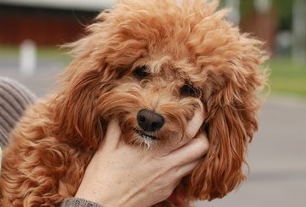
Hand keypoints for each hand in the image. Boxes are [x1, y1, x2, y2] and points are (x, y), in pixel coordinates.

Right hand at [75, 110, 208, 206]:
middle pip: (200, 148)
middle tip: (198, 125)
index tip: (195, 108)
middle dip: (204, 133)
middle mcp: (165, 165)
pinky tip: (174, 157)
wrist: (101, 206)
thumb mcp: (108, 146)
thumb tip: (122, 108)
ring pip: (197, 162)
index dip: (196, 118)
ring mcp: (168, 180)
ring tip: (189, 141)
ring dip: (197, 150)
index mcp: (153, 151)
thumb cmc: (103, 177)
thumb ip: (118, 125)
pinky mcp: (167, 191)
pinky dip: (185, 163)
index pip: (186, 132)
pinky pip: (184, 174)